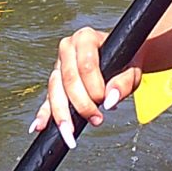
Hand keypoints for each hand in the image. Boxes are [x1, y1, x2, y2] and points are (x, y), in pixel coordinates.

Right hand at [27, 27, 139, 148]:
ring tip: (69, 132)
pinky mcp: (55, 82)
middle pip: (67, 79)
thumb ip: (124, 83)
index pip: (85, 65)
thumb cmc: (126, 61)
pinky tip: (39, 126)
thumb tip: (110, 101)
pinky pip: (48, 98)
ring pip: (55, 90)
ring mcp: (59, 65)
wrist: (122, 58)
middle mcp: (68, 48)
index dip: (93, 86)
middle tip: (96, 119)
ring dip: (62, 113)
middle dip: (80, 104)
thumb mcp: (132, 69)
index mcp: (85, 38)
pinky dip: (44, 113)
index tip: (104, 101)